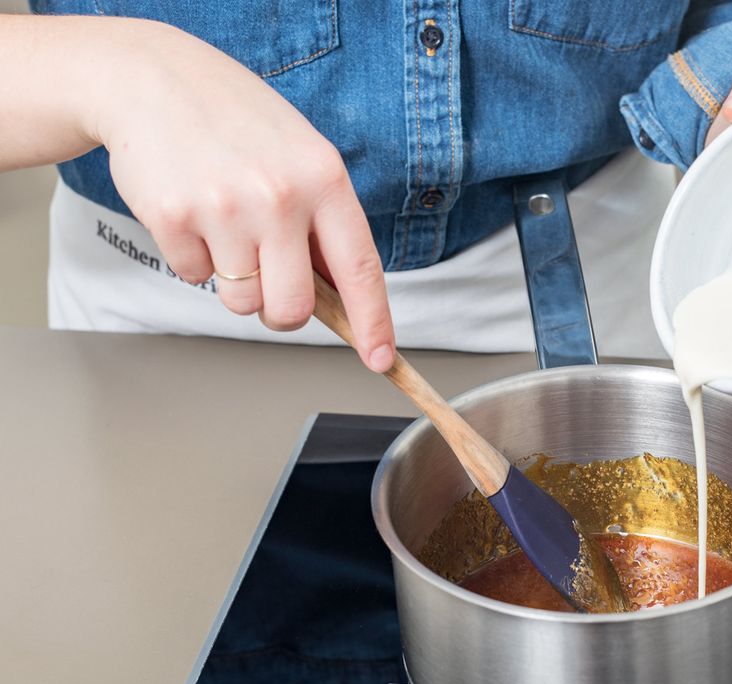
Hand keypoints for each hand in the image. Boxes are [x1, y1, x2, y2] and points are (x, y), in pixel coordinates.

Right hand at [92, 20, 394, 371]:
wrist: (153, 79)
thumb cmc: (237, 122)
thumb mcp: (302, 156)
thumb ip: (324, 222)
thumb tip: (343, 296)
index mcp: (325, 179)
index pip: (361, 269)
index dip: (372, 322)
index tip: (380, 358)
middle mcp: (281, 196)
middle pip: (292, 308)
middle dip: (280, 310)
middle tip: (267, 279)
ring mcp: (226, 208)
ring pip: (241, 302)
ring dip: (234, 280)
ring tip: (226, 224)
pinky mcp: (174, 218)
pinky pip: (194, 278)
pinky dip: (193, 257)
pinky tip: (193, 211)